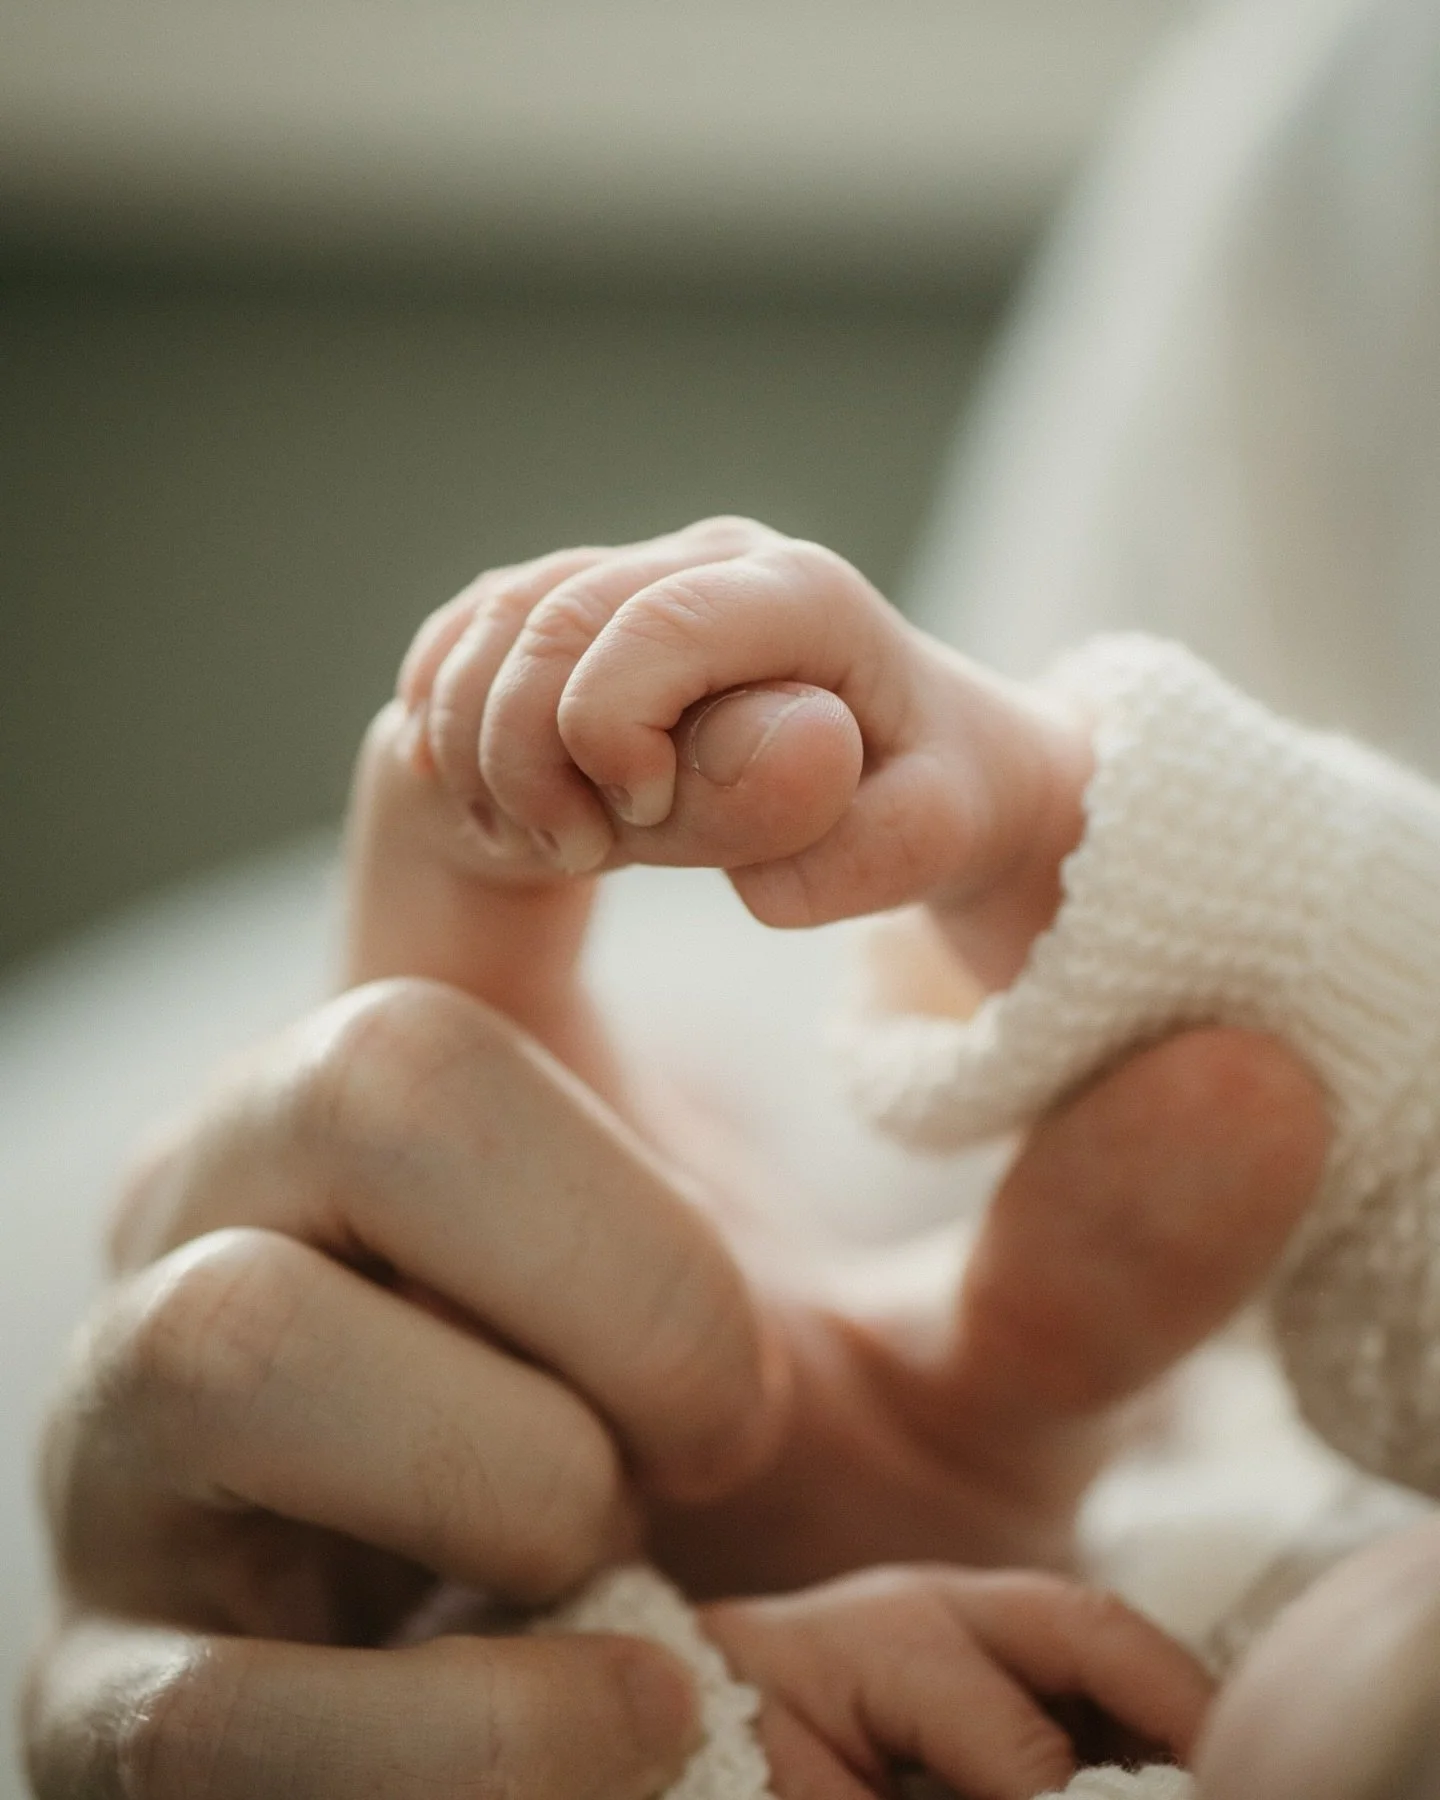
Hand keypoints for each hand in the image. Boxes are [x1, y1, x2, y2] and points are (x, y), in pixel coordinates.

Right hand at [24, 546, 1330, 1798]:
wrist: (597, 1770)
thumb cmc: (734, 1526)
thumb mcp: (927, 1377)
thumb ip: (1078, 1250)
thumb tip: (1260, 1076)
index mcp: (408, 1074)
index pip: (429, 791)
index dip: (573, 761)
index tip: (778, 812)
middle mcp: (227, 1202)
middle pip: (372, 1072)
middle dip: (615, 1254)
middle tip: (726, 1398)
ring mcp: (130, 1429)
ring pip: (243, 1335)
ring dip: (527, 1465)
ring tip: (630, 1548)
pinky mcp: (111, 1684)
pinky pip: (228, 1696)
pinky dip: (475, 1735)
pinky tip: (626, 1734)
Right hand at [399, 515, 1090, 986]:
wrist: (921, 761)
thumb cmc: (924, 799)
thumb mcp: (932, 838)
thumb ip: (869, 834)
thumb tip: (795, 760)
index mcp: (801, 594)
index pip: (657, 623)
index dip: (612, 730)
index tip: (641, 819)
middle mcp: (715, 557)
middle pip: (552, 618)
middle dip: (528, 755)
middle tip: (576, 853)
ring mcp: (645, 567)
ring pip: (495, 623)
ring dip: (479, 747)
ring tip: (543, 838)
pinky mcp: (588, 600)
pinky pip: (472, 635)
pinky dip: (452, 722)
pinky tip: (499, 802)